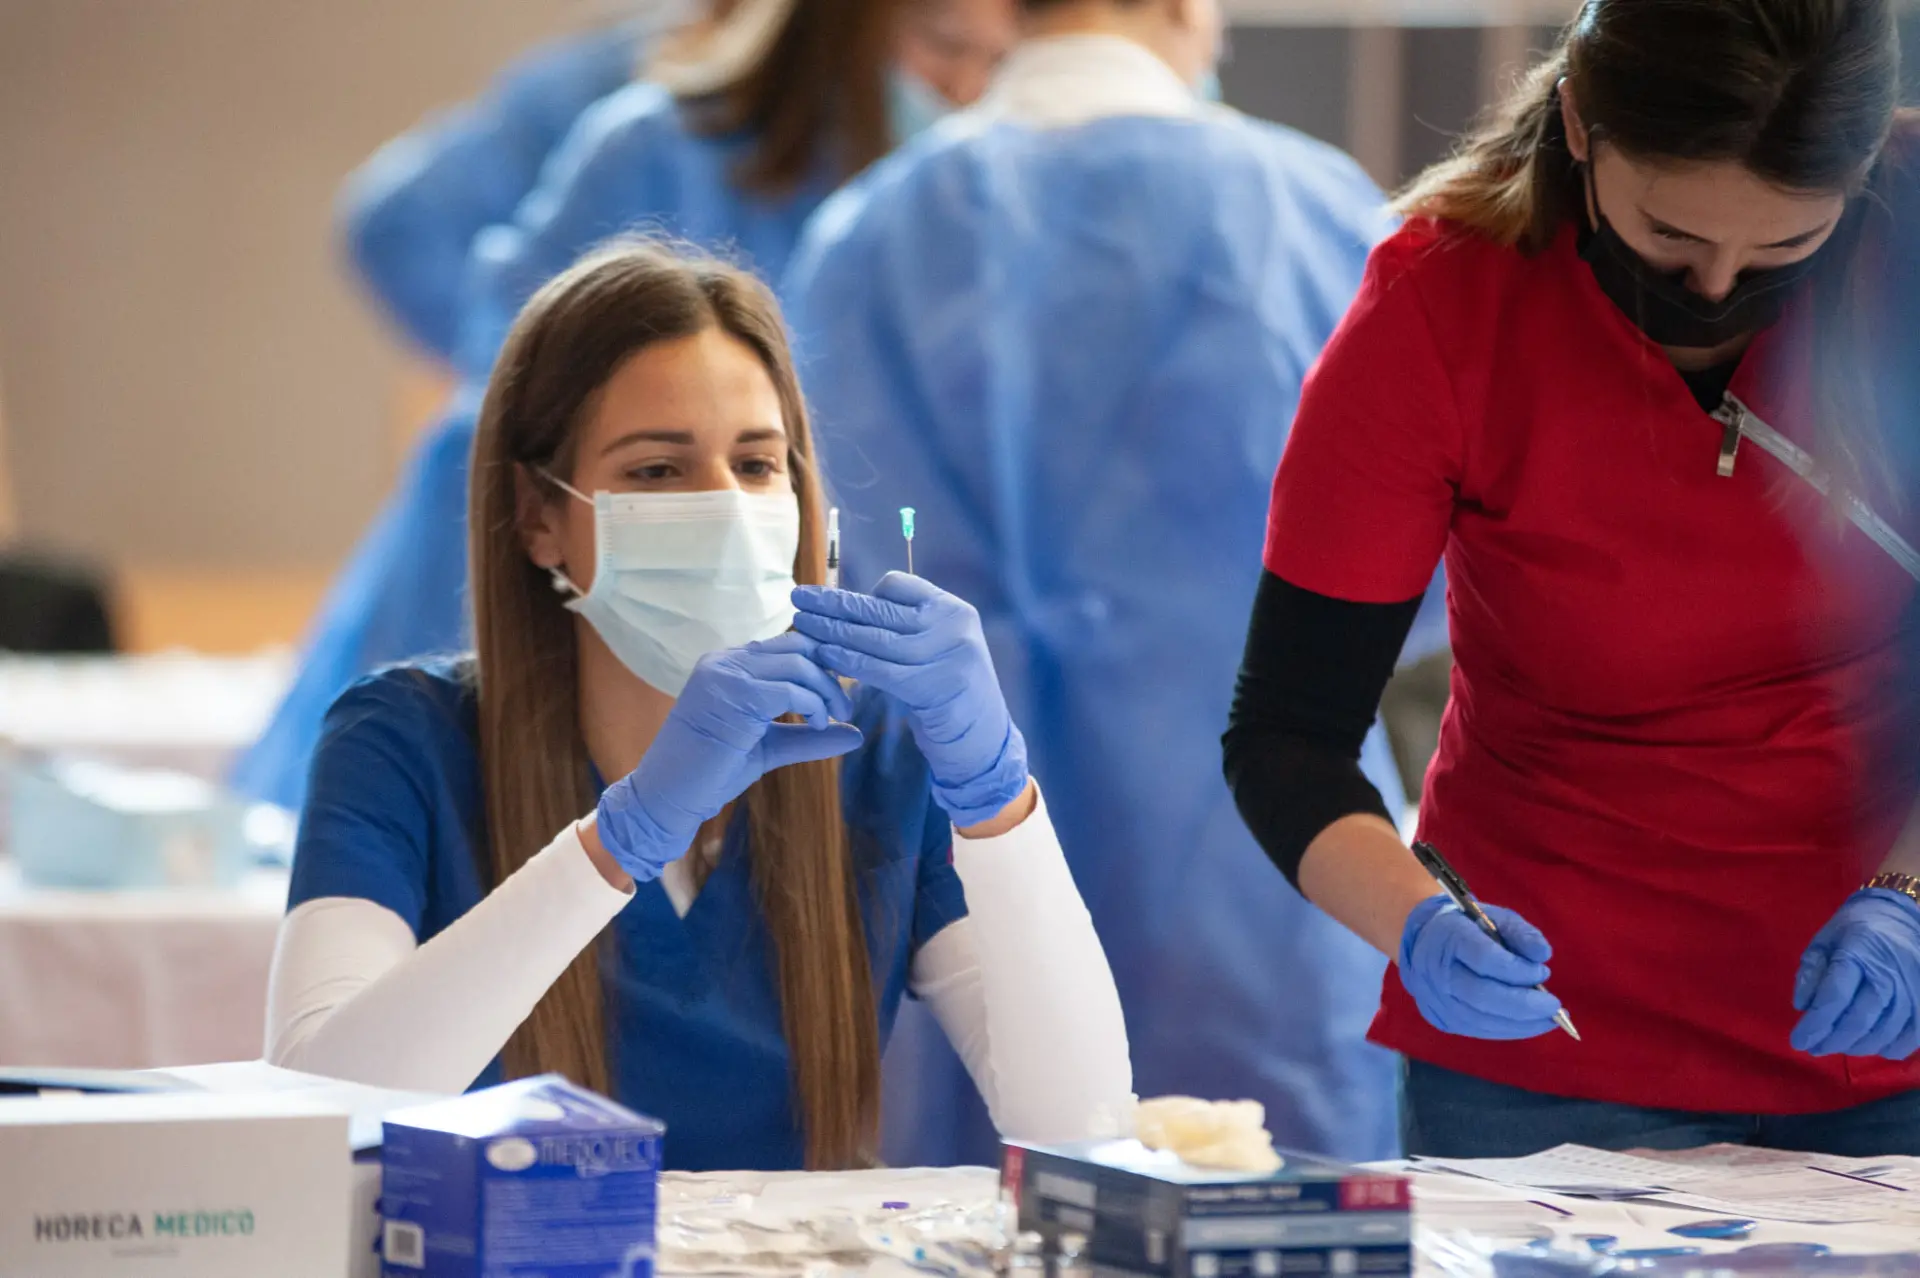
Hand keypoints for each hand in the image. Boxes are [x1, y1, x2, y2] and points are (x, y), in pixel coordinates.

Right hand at [594, 633, 862, 882]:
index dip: (822, 665)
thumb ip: (808, 735)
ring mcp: (726, 675)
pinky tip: (818, 724)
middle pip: (798, 646)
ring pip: (798, 663)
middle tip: (845, 708)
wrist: (667, 797)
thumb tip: (856, 733)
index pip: (788, 645)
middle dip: (831, 674)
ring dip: (827, 690)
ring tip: (833, 719)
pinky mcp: (734, 697)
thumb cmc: (711, 773)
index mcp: (728, 664)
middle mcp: (725, 661)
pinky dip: (814, 704)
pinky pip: (790, 688)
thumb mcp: (769, 747)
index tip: (839, 694)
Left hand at [791, 573, 1027, 827]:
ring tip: (801, 625)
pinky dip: (848, 661)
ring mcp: (948, 656)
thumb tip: (855, 605)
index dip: (862, 594)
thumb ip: (909, 625)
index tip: (831, 599)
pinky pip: (880, 670)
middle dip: (835, 604)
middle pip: (881, 609)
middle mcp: (954, 626)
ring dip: (833, 631)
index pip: (899, 585)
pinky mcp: (935, 687)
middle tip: (799, 597)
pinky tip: (824, 655)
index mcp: (953, 609)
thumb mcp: (939, 647)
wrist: (982, 739)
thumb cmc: (949, 689)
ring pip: (876, 638)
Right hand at [1398, 894, 1563, 1039]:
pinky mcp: (1440, 1019)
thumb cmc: (1468, 928)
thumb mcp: (1496, 918)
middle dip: (1524, 1005)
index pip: (1484, 959)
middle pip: (1482, 995)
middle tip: (1554, 1008)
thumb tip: (1543, 955)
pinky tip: (1528, 1024)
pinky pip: (1478, 1030)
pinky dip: (1507, 1030)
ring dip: (1521, 1024)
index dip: (1517, 971)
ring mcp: (1436, 999)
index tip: (1543, 973)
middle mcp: (1437, 971)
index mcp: (1450, 937)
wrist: (1425, 943)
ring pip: (1481, 1020)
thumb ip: (1521, 933)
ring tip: (1548, 1020)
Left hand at [1791, 889, 1919, 1059]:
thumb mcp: (1825, 939)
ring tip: (1838, 1047)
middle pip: (1860, 1019)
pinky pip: (1912, 1035)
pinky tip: (1872, 1046)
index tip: (1798, 1041)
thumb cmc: (1857, 927)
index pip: (1834, 996)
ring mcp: (1914, 987)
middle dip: (1833, 1040)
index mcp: (1858, 951)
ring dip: (1858, 1047)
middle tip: (1815, 1049)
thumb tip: (1803, 1007)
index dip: (1815, 1024)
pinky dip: (1890, 1047)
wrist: (1901, 915)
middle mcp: (1890, 972)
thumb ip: (1811, 971)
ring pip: (1885, 1032)